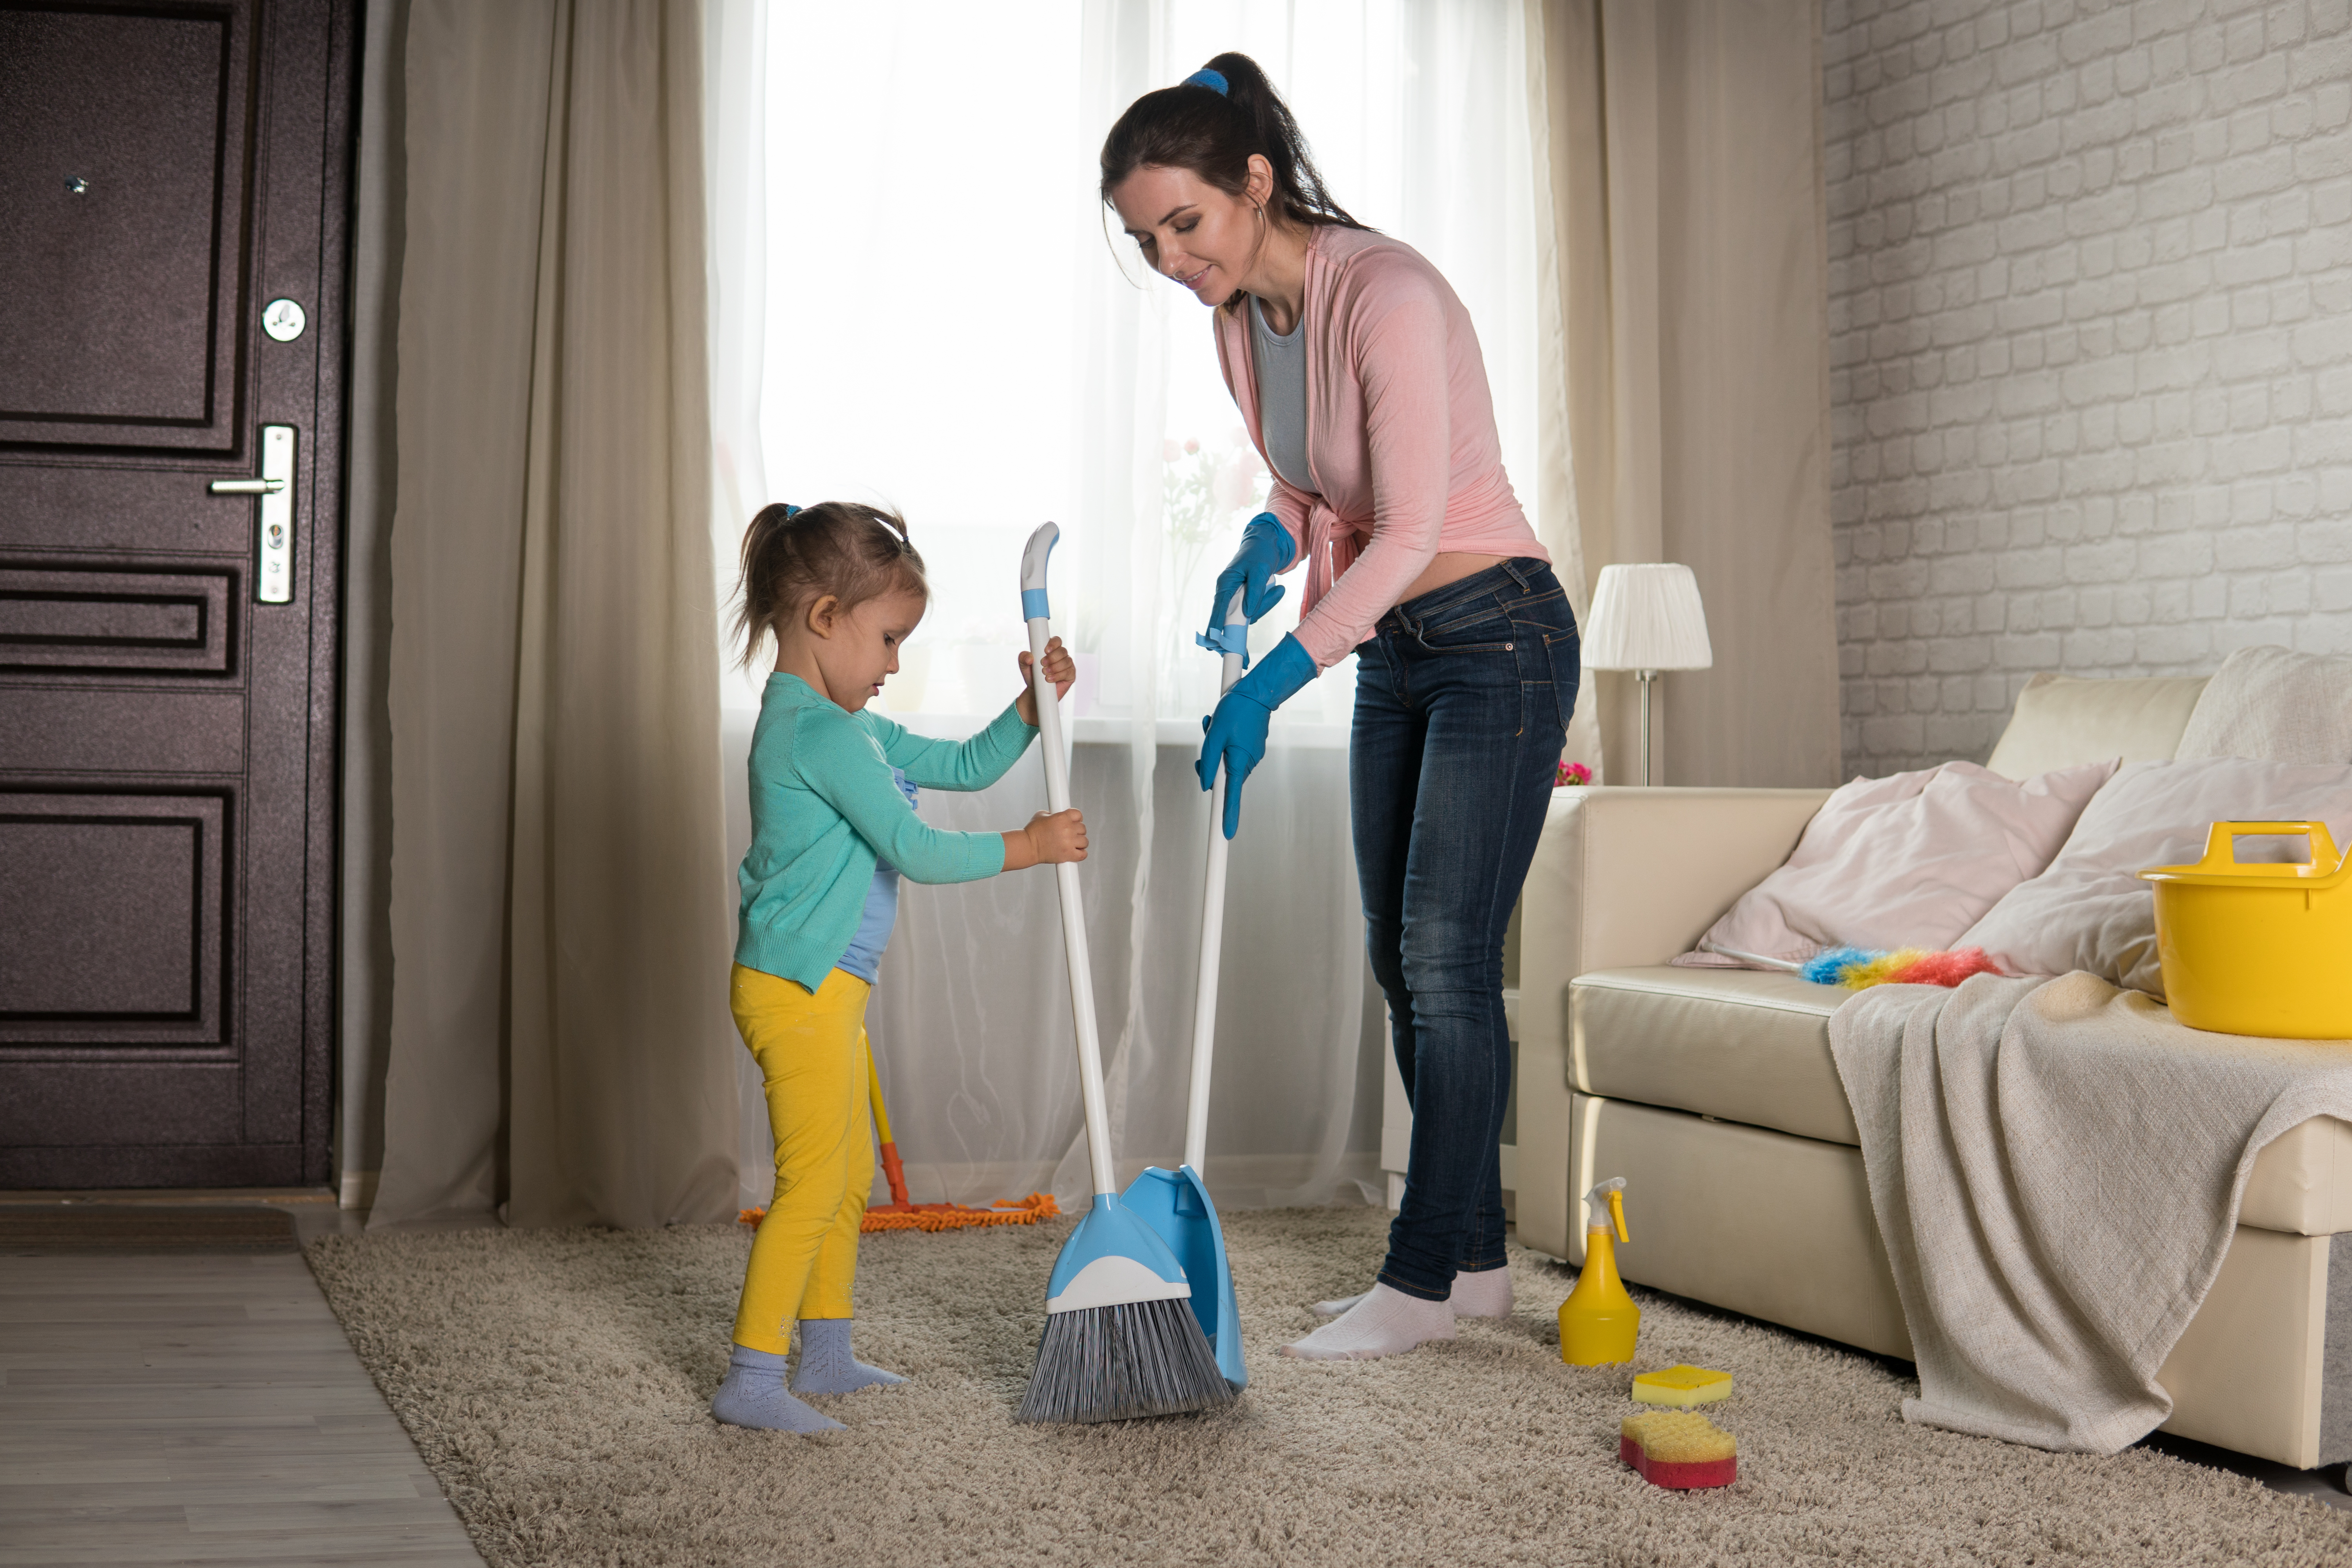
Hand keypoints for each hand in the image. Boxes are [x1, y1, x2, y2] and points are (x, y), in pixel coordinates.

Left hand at [1015, 638, 1075, 726]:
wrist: (1036, 691)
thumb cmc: (1032, 676)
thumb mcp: (1024, 666)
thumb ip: (1023, 658)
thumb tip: (1029, 657)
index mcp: (1052, 649)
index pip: (1056, 640)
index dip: (1053, 644)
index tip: (1045, 650)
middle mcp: (1061, 655)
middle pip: (1062, 651)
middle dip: (1052, 658)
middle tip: (1042, 664)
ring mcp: (1067, 664)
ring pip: (1066, 661)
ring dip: (1054, 667)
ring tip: (1045, 673)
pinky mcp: (1070, 675)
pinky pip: (1068, 672)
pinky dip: (1058, 676)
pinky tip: (1050, 679)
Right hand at [1024, 808, 1087, 863]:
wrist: (1028, 846)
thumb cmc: (1032, 832)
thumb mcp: (1041, 815)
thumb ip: (1053, 813)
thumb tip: (1057, 814)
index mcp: (1062, 818)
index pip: (1078, 814)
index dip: (1076, 818)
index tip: (1074, 821)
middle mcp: (1067, 829)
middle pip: (1083, 828)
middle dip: (1077, 830)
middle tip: (1070, 833)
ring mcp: (1069, 842)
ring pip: (1085, 841)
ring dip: (1080, 842)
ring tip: (1072, 843)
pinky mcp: (1068, 854)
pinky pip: (1083, 854)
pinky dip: (1081, 853)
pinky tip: (1075, 851)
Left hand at [1193, 634, 1316, 838]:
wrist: (1258, 692)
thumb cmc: (1236, 710)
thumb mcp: (1214, 734)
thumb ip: (1208, 761)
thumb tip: (1205, 783)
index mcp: (1238, 762)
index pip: (1232, 797)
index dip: (1228, 817)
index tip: (1226, 835)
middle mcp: (1247, 763)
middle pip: (1223, 777)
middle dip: (1210, 764)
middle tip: (1205, 739)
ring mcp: (1251, 755)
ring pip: (1226, 762)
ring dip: (1216, 747)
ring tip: (1213, 724)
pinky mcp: (1251, 747)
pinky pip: (1232, 752)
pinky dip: (1224, 742)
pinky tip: (1221, 723)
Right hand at [1206, 513, 1295, 639]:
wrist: (1267, 544)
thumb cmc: (1260, 553)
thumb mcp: (1260, 570)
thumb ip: (1255, 592)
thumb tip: (1247, 614)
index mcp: (1226, 583)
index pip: (1219, 608)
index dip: (1216, 625)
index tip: (1213, 642)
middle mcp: (1228, 592)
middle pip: (1236, 615)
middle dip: (1257, 610)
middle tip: (1277, 593)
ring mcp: (1236, 597)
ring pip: (1249, 614)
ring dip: (1265, 604)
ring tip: (1279, 588)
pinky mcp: (1245, 599)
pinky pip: (1256, 609)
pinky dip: (1267, 602)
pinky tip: (1277, 590)